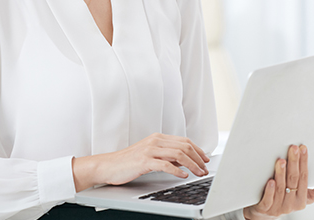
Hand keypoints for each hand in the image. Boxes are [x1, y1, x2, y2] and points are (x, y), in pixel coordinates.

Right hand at [72, 133, 210, 191]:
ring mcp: (149, 150)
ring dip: (192, 165)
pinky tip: (183, 175)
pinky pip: (165, 164)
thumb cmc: (128, 162)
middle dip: (198, 158)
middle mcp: (155, 141)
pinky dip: (177, 170)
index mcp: (158, 138)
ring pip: (178, 154)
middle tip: (205, 168)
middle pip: (184, 147)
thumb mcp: (150, 155)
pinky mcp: (144, 161)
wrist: (107, 166)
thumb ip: (167, 156)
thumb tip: (185, 160)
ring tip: (199, 173)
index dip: (198, 150)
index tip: (205, 159)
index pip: (184, 141)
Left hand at [243, 144, 313, 219]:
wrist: (267, 214)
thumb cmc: (287, 200)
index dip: (304, 162)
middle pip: (293, 180)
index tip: (303, 149)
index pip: (304, 178)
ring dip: (281, 173)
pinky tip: (270, 180)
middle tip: (293, 149)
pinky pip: (268, 200)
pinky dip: (270, 190)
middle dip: (294, 163)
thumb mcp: (305, 197)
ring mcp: (278, 207)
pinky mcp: (265, 209)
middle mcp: (290, 204)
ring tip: (281, 161)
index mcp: (302, 200)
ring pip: (281, 188)